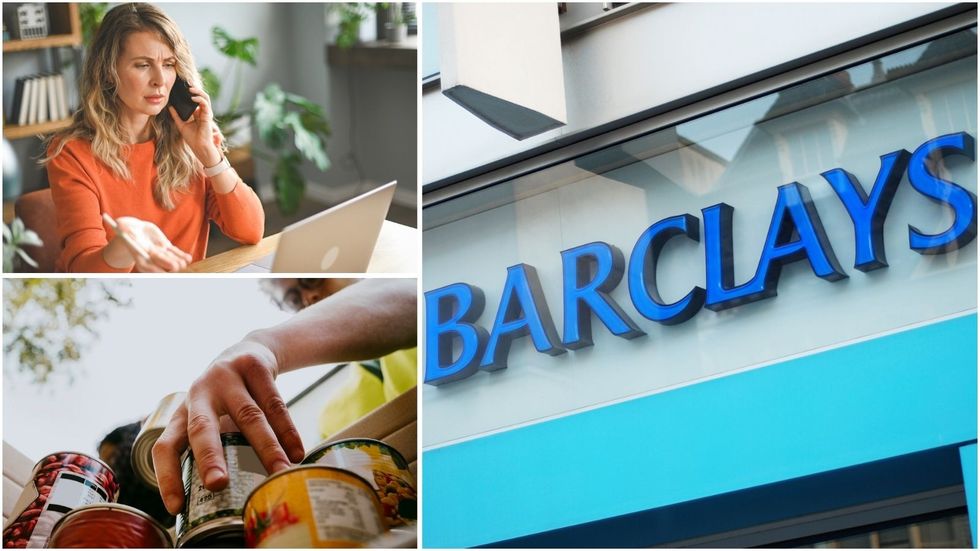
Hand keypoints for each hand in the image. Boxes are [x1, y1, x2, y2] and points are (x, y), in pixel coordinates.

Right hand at [105, 216, 191, 271]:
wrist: (133, 228)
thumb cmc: (125, 227)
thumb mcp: (122, 226)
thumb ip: (122, 227)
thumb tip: (121, 225)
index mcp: (140, 258)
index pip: (150, 269)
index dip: (160, 271)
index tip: (168, 269)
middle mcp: (151, 259)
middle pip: (164, 268)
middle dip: (173, 266)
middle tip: (176, 263)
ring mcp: (161, 254)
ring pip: (175, 263)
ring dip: (180, 261)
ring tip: (184, 260)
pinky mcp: (167, 248)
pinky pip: (178, 255)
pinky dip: (183, 257)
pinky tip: (187, 257)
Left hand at [151, 340, 304, 514]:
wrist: (250, 349)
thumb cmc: (227, 397)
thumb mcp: (210, 416)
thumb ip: (211, 446)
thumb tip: (223, 498)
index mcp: (182, 412)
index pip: (165, 446)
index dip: (166, 477)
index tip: (177, 508)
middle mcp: (199, 393)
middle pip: (201, 427)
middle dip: (209, 457)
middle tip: (218, 484)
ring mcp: (226, 376)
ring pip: (248, 416)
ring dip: (266, 447)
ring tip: (279, 472)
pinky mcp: (254, 366)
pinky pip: (275, 404)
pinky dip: (288, 431)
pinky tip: (296, 452)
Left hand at [168, 85, 221, 167]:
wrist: (199, 147)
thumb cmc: (192, 138)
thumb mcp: (181, 124)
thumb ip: (176, 115)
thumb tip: (169, 106)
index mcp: (197, 113)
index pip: (195, 99)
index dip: (190, 92)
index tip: (182, 86)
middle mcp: (203, 112)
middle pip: (201, 96)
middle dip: (195, 89)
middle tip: (186, 84)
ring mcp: (206, 113)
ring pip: (205, 97)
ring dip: (198, 91)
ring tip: (190, 88)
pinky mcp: (208, 116)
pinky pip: (205, 104)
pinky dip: (199, 99)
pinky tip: (193, 97)